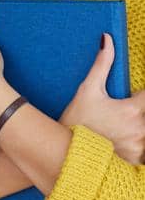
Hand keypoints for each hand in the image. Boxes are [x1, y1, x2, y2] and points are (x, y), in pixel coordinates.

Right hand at [62, 34, 144, 162]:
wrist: (63, 153)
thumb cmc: (75, 121)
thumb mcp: (87, 90)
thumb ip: (102, 64)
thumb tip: (107, 39)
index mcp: (132, 110)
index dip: (142, 93)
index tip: (135, 95)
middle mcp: (139, 129)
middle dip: (140, 109)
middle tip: (126, 111)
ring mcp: (138, 147)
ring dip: (140, 125)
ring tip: (126, 124)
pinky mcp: (134, 160)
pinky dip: (140, 144)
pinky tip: (128, 140)